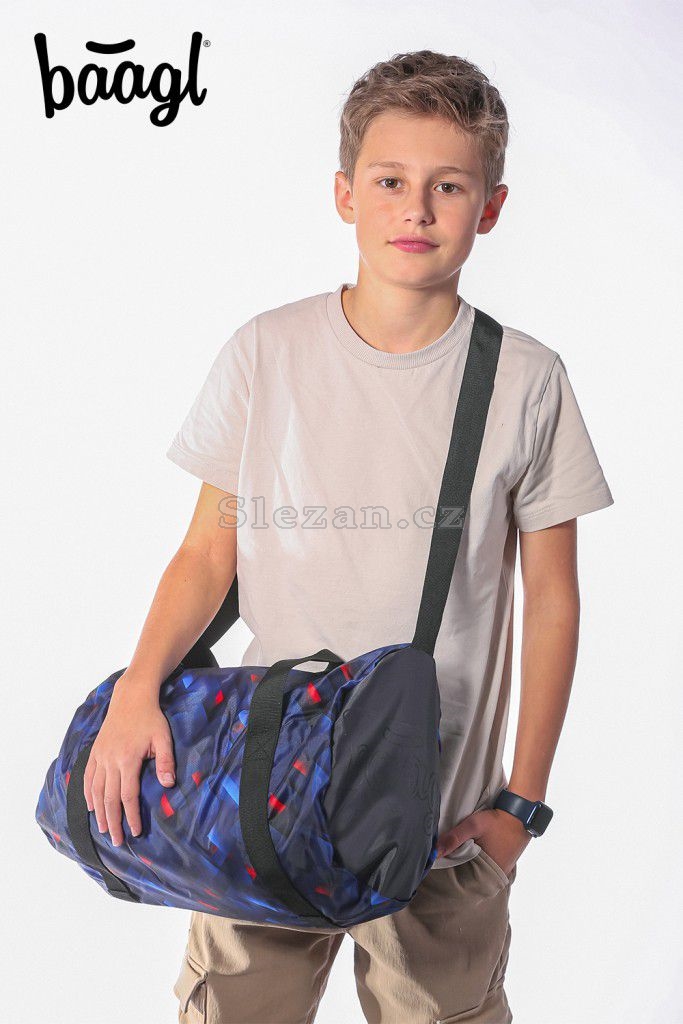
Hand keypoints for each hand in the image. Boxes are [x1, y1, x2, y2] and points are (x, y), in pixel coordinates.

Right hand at [83, 681, 176, 846]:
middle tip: (118, 841)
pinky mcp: (95, 752)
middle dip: (114, 822)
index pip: (128, 795)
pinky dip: (88, 794)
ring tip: (105, 830)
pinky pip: (87, 777)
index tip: (135, 832)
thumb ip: (165, 761)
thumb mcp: (163, 737)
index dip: (131, 816)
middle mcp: (110, 761)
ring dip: (100, 813)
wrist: (131, 697)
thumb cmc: (151, 718)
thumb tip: (168, 784)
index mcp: (128, 759)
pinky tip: (92, 807)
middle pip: (109, 799)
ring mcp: (100, 756)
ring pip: (96, 791)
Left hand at [435, 807, 531, 876]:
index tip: (439, 870)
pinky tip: (472, 853)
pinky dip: (479, 861)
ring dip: (469, 865)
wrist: (521, 815)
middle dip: (459, 871)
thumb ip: (453, 839)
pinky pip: (487, 866)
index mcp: (488, 873)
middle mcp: (496, 876)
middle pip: (472, 877)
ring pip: (479, 872)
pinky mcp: (505, 863)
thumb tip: (434, 853)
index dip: (451, 875)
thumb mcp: (473, 826)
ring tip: (457, 857)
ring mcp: (502, 870)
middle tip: (446, 863)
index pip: (463, 881)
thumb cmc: (497, 821)